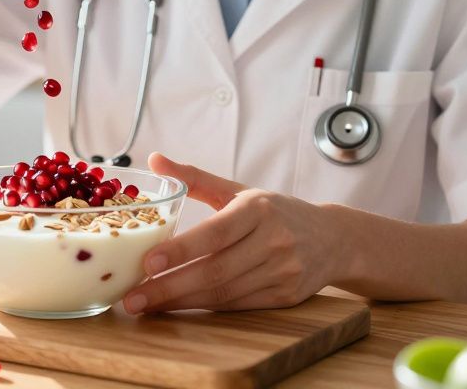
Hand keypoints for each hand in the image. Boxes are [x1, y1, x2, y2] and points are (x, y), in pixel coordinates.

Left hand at [122, 152, 343, 313]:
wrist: (334, 238)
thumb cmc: (276, 211)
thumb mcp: (239, 190)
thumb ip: (195, 178)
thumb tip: (152, 159)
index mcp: (258, 208)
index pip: (214, 233)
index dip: (181, 250)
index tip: (147, 262)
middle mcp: (274, 240)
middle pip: (215, 271)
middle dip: (170, 287)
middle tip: (132, 298)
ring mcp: (283, 271)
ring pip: (223, 293)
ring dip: (180, 302)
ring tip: (144, 305)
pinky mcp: (286, 296)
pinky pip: (237, 306)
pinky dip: (204, 308)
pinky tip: (177, 307)